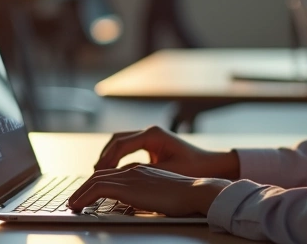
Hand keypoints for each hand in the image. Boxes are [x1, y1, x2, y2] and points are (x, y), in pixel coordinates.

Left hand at [68, 164, 229, 216]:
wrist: (195, 191)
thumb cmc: (186, 197)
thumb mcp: (163, 195)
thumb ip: (149, 195)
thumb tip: (139, 204)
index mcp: (142, 171)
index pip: (113, 174)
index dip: (98, 183)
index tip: (89, 194)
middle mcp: (133, 170)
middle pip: (101, 175)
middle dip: (85, 187)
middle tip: (75, 199)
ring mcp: (130, 176)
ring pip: (95, 180)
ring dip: (80, 193)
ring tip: (72, 204)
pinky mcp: (127, 186)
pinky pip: (98, 188)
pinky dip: (84, 196)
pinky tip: (78, 206)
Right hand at [93, 126, 239, 179]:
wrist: (211, 166)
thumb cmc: (194, 169)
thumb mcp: (167, 172)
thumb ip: (142, 172)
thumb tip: (119, 176)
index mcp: (153, 134)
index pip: (121, 144)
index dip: (107, 159)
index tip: (98, 173)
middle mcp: (150, 132)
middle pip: (117, 140)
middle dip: (104, 156)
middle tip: (95, 172)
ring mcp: (150, 136)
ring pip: (121, 142)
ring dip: (109, 155)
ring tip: (100, 172)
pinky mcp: (151, 144)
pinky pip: (128, 147)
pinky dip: (118, 157)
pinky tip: (113, 170)